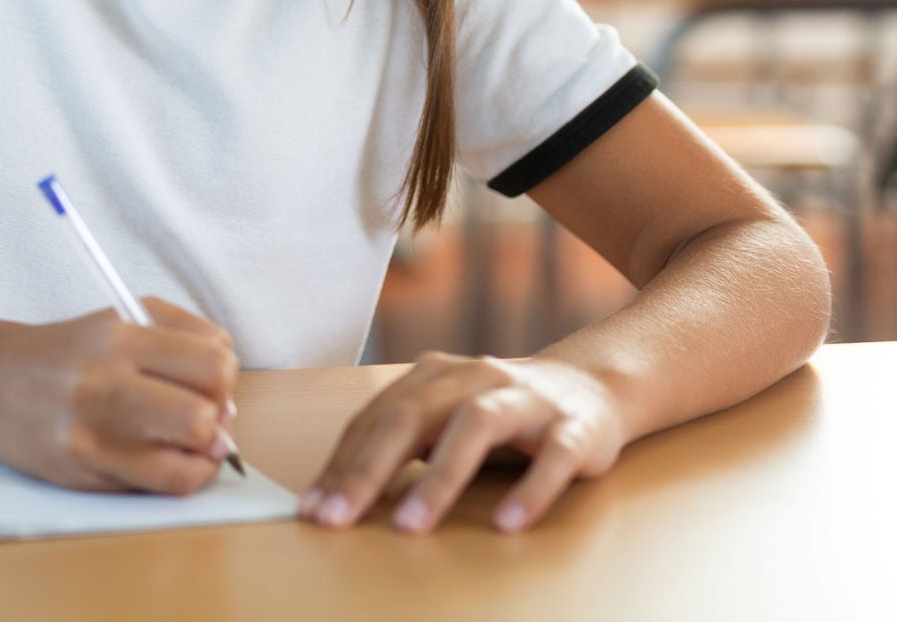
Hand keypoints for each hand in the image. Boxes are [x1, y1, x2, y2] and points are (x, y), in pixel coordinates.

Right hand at [0, 298, 239, 494]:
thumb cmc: (68, 353)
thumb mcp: (120, 318)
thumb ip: (182, 337)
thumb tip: (227, 395)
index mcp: (118, 336)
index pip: (212, 362)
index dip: (225, 377)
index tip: (213, 382)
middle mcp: (104, 383)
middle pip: (203, 416)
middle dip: (218, 419)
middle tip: (205, 415)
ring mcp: (93, 434)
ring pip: (187, 461)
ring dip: (203, 454)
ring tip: (191, 442)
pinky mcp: (84, 472)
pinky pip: (160, 486)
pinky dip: (181, 476)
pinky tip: (171, 460)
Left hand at [301, 352, 625, 533]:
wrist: (589, 387)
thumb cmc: (499, 415)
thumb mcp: (442, 421)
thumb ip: (399, 447)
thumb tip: (337, 494)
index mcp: (432, 376)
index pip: (374, 420)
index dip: (340, 465)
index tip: (313, 511)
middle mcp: (473, 377)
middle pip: (410, 418)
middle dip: (368, 471)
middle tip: (340, 519)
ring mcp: (525, 398)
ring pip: (475, 427)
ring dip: (439, 478)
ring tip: (410, 525)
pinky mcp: (573, 426)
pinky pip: (552, 457)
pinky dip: (530, 489)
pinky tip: (507, 523)